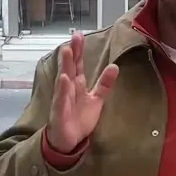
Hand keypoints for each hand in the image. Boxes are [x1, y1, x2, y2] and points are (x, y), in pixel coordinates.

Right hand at [46, 32, 118, 153]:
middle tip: (74, 36)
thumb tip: (114, 66)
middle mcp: (68, 88)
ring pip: (64, 79)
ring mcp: (63, 98)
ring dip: (65, 65)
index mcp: (77, 85)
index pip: (78, 65)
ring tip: (67, 50)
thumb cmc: (80, 118)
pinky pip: (61, 98)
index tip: (80, 35)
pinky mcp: (60, 110)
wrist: (69, 140)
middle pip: (71, 67)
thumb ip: (104, 84)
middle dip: (73, 52)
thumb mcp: (96, 100)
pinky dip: (63, 89)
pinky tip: (64, 79)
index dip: (79, 51)